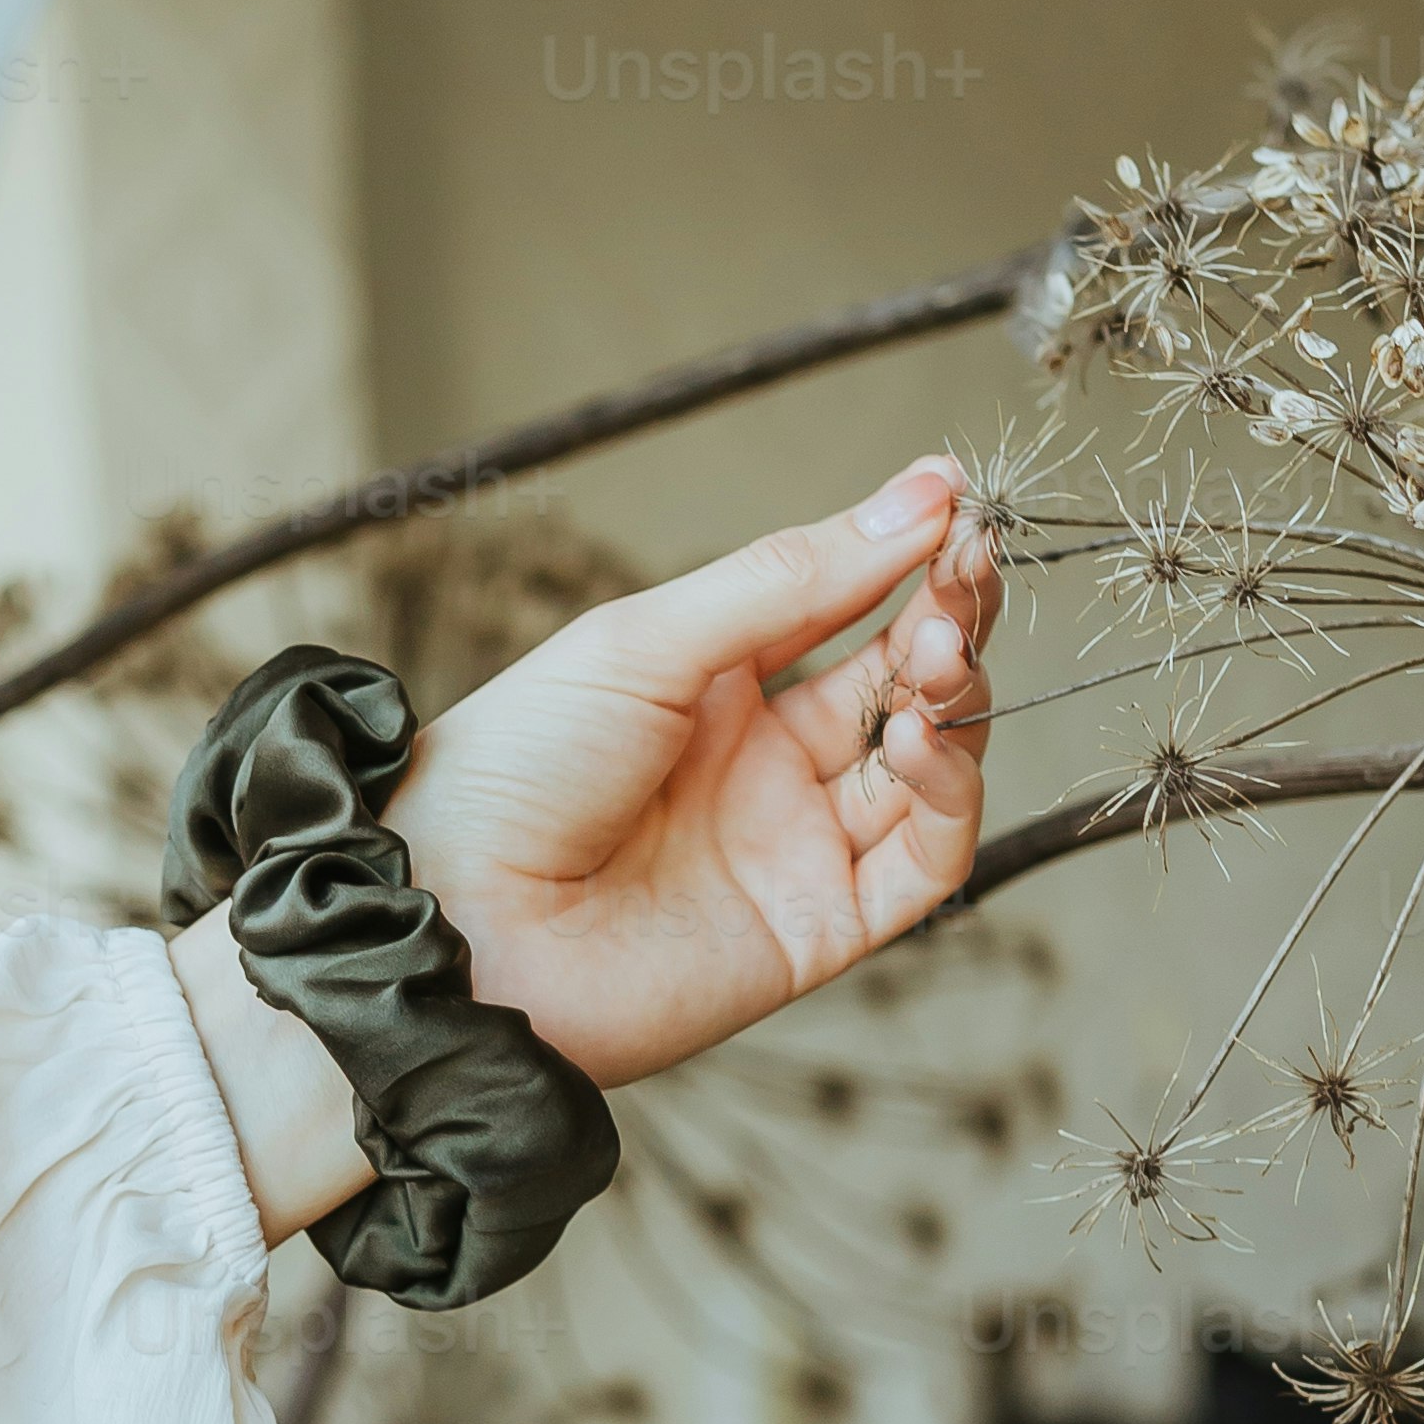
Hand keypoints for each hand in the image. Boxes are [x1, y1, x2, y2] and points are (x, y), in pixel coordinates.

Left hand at [174, 459, 999, 1240]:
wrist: (453, 923)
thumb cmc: (512, 770)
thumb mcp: (647, 641)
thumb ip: (792, 580)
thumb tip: (922, 494)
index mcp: (710, 682)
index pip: (844, 604)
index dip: (906, 554)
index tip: (959, 503)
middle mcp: (762, 761)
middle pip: (901, 679)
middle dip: (947, 618)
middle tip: (970, 569)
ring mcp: (795, 844)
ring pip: (928, 765)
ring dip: (953, 698)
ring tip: (937, 653)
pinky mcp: (818, 929)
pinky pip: (924, 864)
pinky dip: (948, 795)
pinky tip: (922, 738)